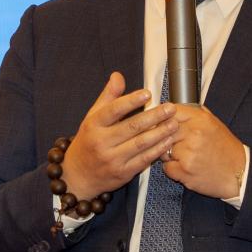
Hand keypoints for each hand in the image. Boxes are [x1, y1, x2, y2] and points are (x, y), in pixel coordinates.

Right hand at [61, 72, 178, 198]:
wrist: (78, 176)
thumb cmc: (88, 141)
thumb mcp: (92, 117)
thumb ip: (108, 97)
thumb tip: (118, 76)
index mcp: (93, 125)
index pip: (113, 110)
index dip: (131, 101)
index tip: (148, 93)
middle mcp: (101, 142)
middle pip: (131, 127)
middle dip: (154, 116)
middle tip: (170, 108)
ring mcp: (112, 159)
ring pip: (140, 144)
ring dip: (160, 133)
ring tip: (174, 123)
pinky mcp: (122, 173)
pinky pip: (143, 160)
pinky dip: (157, 150)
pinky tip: (168, 141)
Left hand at [163, 106, 245, 198]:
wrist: (239, 174)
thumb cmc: (227, 150)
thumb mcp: (215, 124)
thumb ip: (196, 114)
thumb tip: (175, 109)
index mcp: (201, 120)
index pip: (172, 111)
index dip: (166, 118)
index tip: (165, 123)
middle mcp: (194, 133)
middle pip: (164, 131)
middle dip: (168, 138)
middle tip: (178, 144)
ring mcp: (188, 153)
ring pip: (164, 150)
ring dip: (170, 155)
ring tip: (187, 157)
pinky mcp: (184, 170)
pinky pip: (166, 167)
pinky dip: (173, 169)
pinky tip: (187, 168)